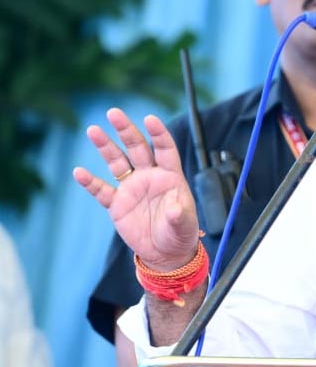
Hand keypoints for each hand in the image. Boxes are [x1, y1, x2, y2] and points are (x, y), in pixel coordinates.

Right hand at [73, 108, 199, 271]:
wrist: (165, 253)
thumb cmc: (180, 234)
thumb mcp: (184, 226)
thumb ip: (180, 215)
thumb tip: (176, 208)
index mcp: (170, 176)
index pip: (164, 149)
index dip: (158, 134)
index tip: (149, 119)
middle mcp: (150, 177)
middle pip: (137, 148)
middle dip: (126, 130)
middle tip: (114, 112)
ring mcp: (132, 188)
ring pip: (117, 162)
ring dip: (106, 146)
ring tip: (93, 130)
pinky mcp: (117, 204)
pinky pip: (102, 190)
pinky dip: (91, 182)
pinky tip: (80, 172)